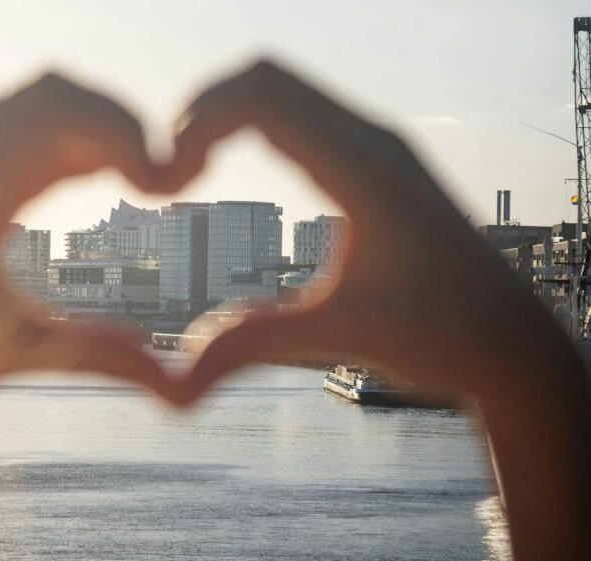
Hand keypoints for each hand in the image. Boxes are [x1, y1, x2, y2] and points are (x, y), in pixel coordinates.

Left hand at [0, 74, 177, 451]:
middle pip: (52, 94)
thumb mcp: (7, 354)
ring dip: (93, 128)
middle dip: (118, 125)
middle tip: (154, 178)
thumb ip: (89, 353)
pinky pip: (15, 124)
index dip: (123, 134)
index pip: (58, 113)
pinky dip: (66, 137)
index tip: (161, 184)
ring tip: (132, 176)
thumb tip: (165, 377)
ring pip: (34, 102)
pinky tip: (91, 172)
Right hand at [162, 60, 590, 560]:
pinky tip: (230, 165)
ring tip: (189, 170)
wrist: (508, 339)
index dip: (198, 125)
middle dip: (201, 112)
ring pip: (281, 87)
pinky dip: (250, 123)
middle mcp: (373, 141)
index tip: (171, 182)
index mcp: (365, 173)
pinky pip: (299, 110)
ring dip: (224, 114)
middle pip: (265, 78)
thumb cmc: (439, 338)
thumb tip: (175, 384)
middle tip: (169, 173)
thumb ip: (252, 346)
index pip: (263, 100)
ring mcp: (376, 143)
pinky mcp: (374, 156)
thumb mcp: (338, 337)